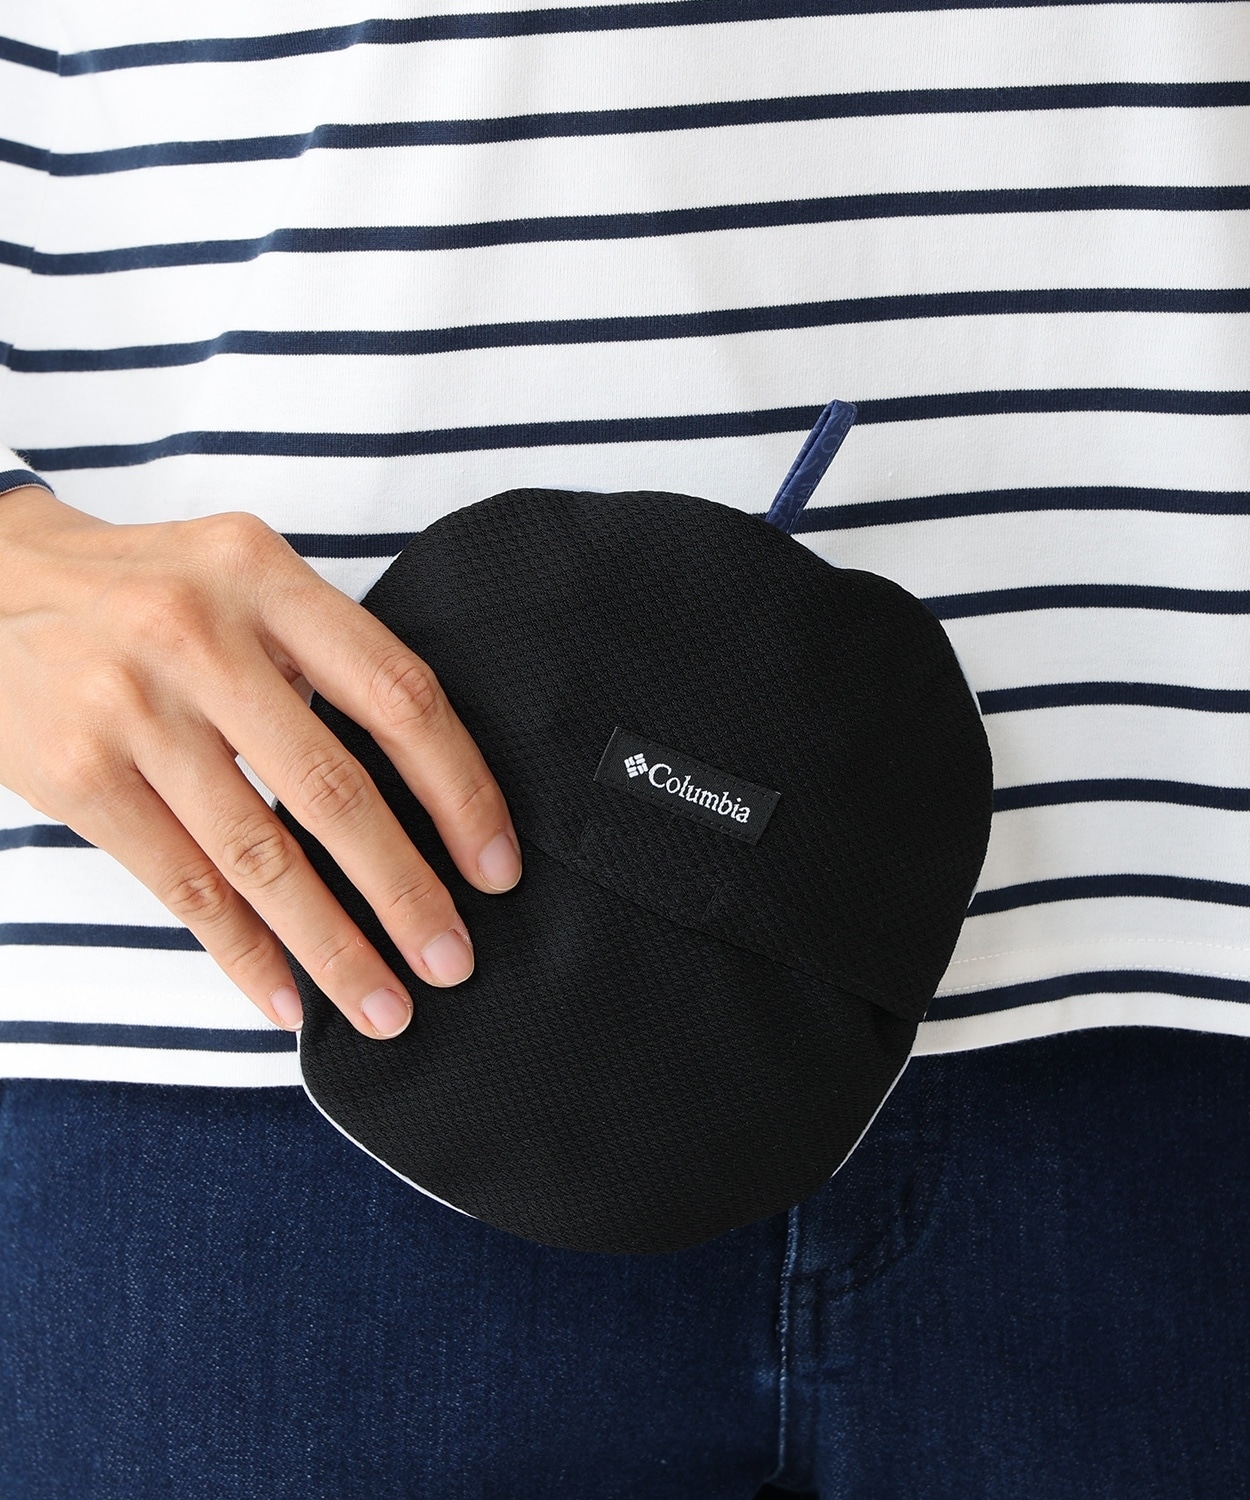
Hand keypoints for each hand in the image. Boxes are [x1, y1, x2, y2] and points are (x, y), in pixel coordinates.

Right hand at [0, 486, 521, 1038]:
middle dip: (404, 891)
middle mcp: (201, 637)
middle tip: (452, 959)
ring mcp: (133, 709)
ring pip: (257, 856)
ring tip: (383, 1005)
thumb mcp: (242, 580)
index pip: (397, 695)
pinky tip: (286, 998)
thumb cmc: (144, 594)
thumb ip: (324, 655)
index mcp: (266, 578)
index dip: (459, 790)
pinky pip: (182, 886)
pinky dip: (241, 952)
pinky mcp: (78, 775)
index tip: (495, 865)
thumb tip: (429, 787)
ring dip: (331, 945)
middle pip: (332, 789)